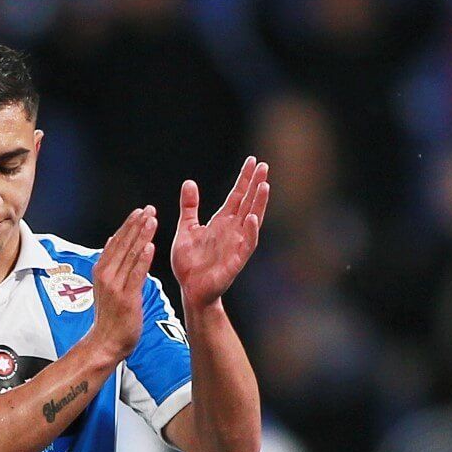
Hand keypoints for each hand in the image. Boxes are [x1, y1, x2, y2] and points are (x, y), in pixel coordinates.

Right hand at [88, 206, 157, 364]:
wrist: (104, 342)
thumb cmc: (109, 317)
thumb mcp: (105, 285)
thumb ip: (110, 262)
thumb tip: (112, 240)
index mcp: (101, 270)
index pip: (116, 242)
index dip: (129, 225)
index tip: (140, 211)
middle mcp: (106, 275)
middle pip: (123, 244)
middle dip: (137, 225)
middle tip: (149, 209)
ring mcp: (115, 286)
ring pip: (130, 255)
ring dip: (141, 236)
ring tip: (152, 219)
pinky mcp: (126, 298)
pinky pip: (136, 275)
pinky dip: (143, 259)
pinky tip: (150, 246)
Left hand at [171, 157, 269, 307]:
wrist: (189, 289)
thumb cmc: (190, 262)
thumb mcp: (187, 229)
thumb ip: (190, 207)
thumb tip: (190, 182)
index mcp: (221, 222)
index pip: (236, 196)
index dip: (244, 179)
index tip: (252, 161)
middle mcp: (232, 230)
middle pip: (247, 203)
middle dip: (255, 185)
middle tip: (264, 165)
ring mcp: (236, 244)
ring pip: (252, 220)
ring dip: (259, 204)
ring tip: (264, 185)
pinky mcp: (236, 260)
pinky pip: (247, 244)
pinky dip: (251, 232)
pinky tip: (253, 218)